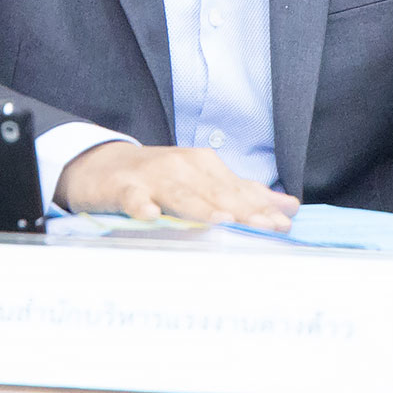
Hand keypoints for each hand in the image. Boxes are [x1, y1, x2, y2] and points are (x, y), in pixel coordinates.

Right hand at [55, 143, 299, 230]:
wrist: (102, 166)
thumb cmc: (160, 178)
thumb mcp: (204, 182)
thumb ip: (245, 194)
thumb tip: (290, 206)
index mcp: (204, 165)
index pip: (238, 189)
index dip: (262, 207)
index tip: (284, 225)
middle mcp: (182, 167)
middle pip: (216, 192)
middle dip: (242, 210)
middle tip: (265, 228)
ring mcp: (152, 177)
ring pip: (180, 195)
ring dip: (200, 207)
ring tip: (221, 221)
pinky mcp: (123, 188)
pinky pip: (134, 198)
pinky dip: (142, 205)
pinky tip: (151, 215)